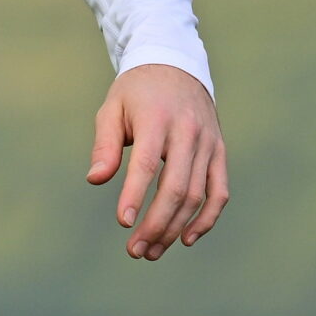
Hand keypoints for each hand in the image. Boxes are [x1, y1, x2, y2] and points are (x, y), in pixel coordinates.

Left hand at [87, 62, 227, 260]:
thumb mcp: (112, 108)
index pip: (146, 163)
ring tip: (152, 250)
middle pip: (176, 187)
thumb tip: (95, 180)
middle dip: (156, 223)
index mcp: (156, 118)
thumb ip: (104, 145)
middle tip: (136, 250)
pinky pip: (219, 192)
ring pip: (197, 195)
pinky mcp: (219, 152)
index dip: (136, 195)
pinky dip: (207, 218)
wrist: (176, 66)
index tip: (124, 223)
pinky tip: (186, 238)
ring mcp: (207, 143)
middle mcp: (187, 132)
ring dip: (175, 228)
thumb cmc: (136, 92)